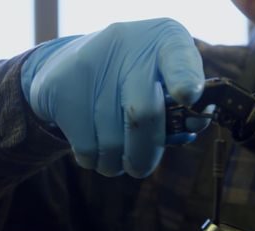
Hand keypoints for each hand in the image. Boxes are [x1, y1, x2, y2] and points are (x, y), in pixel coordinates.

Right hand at [21, 18, 207, 177]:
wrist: (66, 64)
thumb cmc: (131, 82)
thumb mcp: (161, 82)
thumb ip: (181, 107)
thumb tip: (194, 126)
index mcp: (163, 39)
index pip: (178, 56)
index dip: (185, 78)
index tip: (188, 96)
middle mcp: (127, 42)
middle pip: (143, 113)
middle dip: (145, 154)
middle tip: (140, 167)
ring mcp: (89, 62)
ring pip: (112, 141)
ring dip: (115, 162)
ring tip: (114, 153)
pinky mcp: (60, 87)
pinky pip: (85, 147)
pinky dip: (93, 160)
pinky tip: (93, 146)